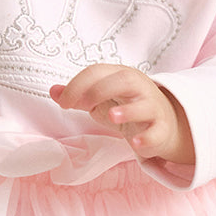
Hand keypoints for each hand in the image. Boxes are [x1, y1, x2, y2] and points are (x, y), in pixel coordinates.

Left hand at [51, 64, 194, 165]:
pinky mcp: (161, 129)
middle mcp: (139, 88)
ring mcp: (152, 108)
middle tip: (83, 106)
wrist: (162, 123)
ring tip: (112, 116)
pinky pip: (157, 132)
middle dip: (100, 90)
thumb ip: (79, 95)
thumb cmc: (127, 107)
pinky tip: (135, 143)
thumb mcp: (101, 99)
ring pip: (145, 104)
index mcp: (121, 76)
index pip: (98, 72)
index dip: (77, 85)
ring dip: (128, 110)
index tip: (63, 103)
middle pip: (124, 80)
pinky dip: (147, 137)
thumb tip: (53, 91)